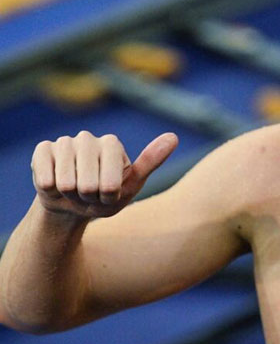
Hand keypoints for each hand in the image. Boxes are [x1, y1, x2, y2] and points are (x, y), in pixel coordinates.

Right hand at [30, 131, 177, 218]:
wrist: (72, 206)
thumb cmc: (106, 197)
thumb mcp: (131, 185)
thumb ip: (150, 161)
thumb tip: (174, 137)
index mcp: (112, 144)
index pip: (110, 179)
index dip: (108, 194)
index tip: (109, 194)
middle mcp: (87, 138)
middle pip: (88, 182)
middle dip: (89, 197)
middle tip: (89, 194)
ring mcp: (64, 142)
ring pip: (66, 182)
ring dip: (70, 196)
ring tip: (74, 191)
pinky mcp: (42, 150)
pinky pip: (45, 179)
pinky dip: (51, 191)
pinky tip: (55, 185)